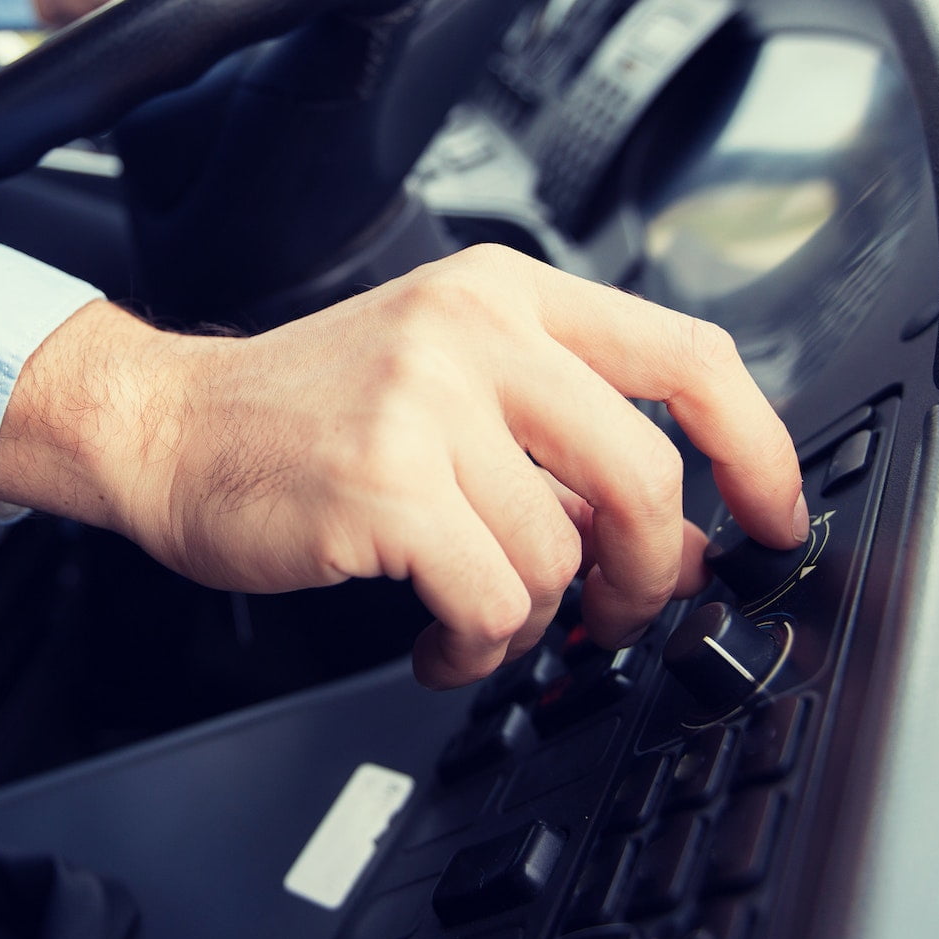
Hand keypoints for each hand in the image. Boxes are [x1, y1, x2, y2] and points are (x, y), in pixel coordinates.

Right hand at [0, 245, 805, 688]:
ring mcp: (425, 403)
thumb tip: (682, 531)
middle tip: (615, 612)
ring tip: (477, 617)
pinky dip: (478, 644)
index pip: (688, 354)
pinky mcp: (383, 484)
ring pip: (561, 556)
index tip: (773, 517)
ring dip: (531, 619)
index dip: (757, 448)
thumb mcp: (443, 381)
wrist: (166, 427)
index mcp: (505, 293)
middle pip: (645, 474)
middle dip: (647, 574)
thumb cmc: (302, 414)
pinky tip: (439, 637)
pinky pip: (493, 601)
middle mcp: (473, 332)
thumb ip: (560, 436)